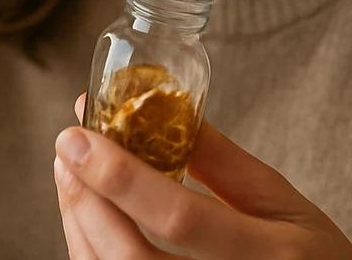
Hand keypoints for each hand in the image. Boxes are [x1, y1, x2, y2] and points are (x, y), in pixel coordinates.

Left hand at [54, 95, 351, 259]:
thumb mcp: (285, 206)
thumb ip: (224, 162)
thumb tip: (161, 107)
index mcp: (270, 256)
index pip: (180, 217)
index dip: (119, 177)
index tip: (77, 135)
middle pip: (130, 259)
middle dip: (86, 201)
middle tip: (66, 151)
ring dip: (80, 226)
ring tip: (72, 177)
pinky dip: (92, 253)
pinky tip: (89, 219)